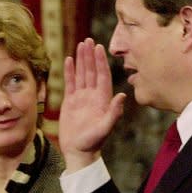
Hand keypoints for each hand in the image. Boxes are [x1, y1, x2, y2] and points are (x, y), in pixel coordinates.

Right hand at [59, 38, 125, 171]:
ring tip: (80, 45)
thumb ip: (114, 112)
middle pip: (92, 71)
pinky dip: (69, 71)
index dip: (100, 62)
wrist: (79, 152)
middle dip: (90, 56)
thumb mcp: (105, 128)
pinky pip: (70, 83)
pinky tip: (69, 60)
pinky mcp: (70, 102)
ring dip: (81, 60)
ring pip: (81, 74)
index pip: (102, 76)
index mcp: (103, 99)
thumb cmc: (93, 142)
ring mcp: (81, 98)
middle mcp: (93, 95)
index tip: (99, 48)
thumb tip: (122, 95)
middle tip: (88, 40)